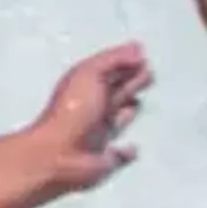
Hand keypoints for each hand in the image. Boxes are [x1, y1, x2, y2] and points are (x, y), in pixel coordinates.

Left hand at [26, 44, 151, 191]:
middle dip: (131, 81)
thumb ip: (115, 59)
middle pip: (116, 91)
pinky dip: (127, 151)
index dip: (125, 61)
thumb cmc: (73, 110)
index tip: (143, 55)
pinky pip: (119, 154)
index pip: (110, 69)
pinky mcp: (105, 158)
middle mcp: (93, 107)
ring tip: (141, 101)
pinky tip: (133, 148)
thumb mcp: (90, 73)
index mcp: (88, 85)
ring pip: (118, 118)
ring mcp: (98, 134)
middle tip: (149, 72)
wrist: (58, 154)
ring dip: (128, 110)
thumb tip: (139, 49)